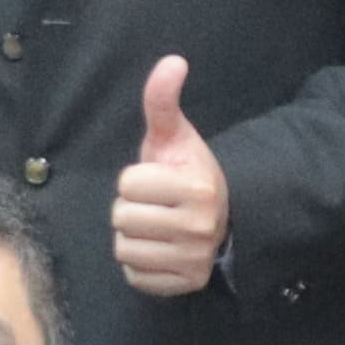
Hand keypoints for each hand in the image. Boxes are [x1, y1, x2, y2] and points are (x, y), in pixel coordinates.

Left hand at [109, 55, 226, 297]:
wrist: (222, 217)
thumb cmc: (187, 173)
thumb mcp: (174, 136)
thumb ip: (162, 101)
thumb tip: (172, 61)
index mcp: (196, 187)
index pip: (127, 184)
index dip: (135, 179)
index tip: (157, 180)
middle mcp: (199, 227)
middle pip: (122, 218)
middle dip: (131, 208)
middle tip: (154, 204)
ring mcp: (193, 259)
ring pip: (124, 249)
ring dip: (132, 237)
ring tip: (155, 226)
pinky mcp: (186, 284)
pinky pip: (135, 277)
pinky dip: (140, 265)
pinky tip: (158, 249)